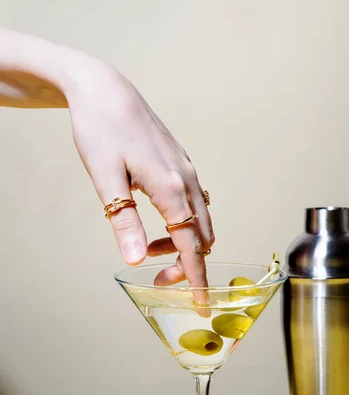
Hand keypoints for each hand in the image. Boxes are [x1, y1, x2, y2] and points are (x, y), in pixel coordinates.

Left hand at [66, 61, 213, 289]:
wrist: (105, 89)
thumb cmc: (100, 130)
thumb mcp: (105, 178)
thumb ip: (123, 220)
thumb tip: (135, 259)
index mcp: (170, 188)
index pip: (191, 245)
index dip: (196, 278)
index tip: (200, 305)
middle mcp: (185, 180)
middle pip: (201, 237)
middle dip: (187, 264)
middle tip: (156, 275)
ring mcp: (186, 170)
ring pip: (200, 220)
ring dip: (183, 243)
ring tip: (149, 247)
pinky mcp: (180, 164)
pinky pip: (193, 203)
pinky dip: (183, 223)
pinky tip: (157, 220)